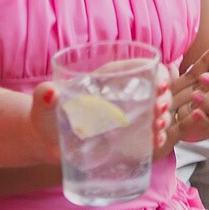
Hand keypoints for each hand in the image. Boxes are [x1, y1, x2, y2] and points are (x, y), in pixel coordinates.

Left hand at [31, 62, 173, 161]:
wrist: (44, 142)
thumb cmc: (44, 117)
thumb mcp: (44, 105)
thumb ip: (44, 96)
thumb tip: (49, 92)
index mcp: (108, 78)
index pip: (140, 67)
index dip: (157, 73)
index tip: (161, 86)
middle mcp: (122, 94)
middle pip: (154, 90)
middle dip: (164, 99)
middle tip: (158, 113)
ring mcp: (126, 116)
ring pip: (157, 111)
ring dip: (164, 118)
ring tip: (158, 129)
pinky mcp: (126, 136)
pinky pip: (149, 133)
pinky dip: (158, 137)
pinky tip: (157, 142)